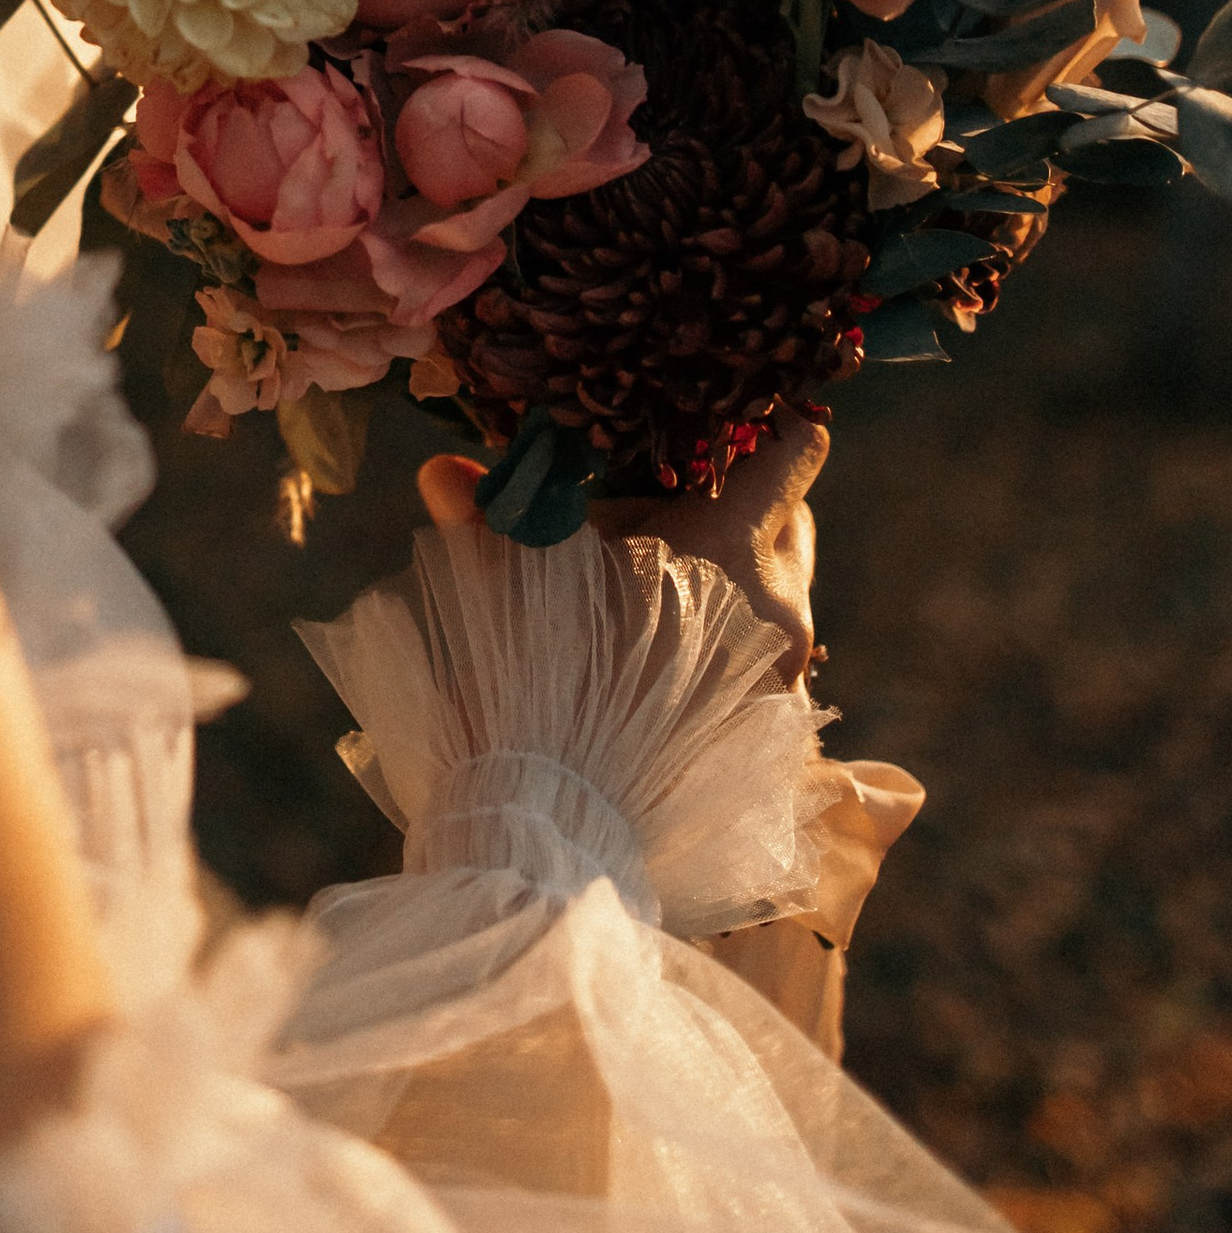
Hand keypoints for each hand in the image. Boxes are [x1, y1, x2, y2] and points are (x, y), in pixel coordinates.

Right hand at [419, 405, 825, 688]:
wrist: (564, 803)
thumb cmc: (543, 673)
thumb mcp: (512, 577)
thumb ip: (487, 516)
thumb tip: (438, 471)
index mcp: (729, 544)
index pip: (793, 454)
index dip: (768, 431)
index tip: (738, 429)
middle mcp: (780, 604)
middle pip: (793, 521)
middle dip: (748, 509)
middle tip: (678, 516)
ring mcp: (783, 670)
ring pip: (782, 592)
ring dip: (738, 584)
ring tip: (665, 598)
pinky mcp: (773, 722)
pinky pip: (768, 658)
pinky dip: (735, 646)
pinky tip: (676, 659)